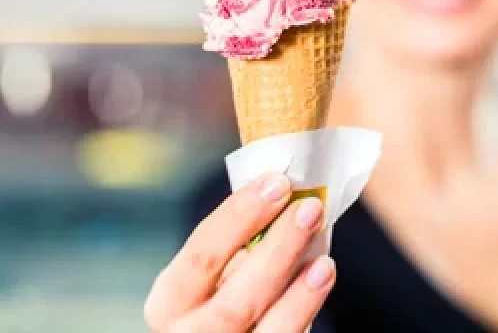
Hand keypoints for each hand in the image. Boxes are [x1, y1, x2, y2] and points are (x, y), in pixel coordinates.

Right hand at [144, 173, 334, 331]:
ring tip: (325, 261)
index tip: (278, 183)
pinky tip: (322, 282)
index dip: (240, 216)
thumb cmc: (226, 301)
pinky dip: (305, 311)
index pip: (201, 254)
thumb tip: (283, 194)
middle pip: (234, 300)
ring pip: (264, 330)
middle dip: (277, 250)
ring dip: (299, 293)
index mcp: (169, 302)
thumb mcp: (216, 277)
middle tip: (310, 210)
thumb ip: (239, 246)